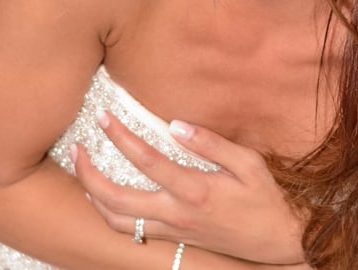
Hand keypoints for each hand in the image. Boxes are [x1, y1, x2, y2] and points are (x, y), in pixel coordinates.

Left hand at [71, 112, 306, 264]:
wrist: (279, 240)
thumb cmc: (267, 197)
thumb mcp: (249, 163)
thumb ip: (211, 143)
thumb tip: (175, 124)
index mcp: (195, 190)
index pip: (146, 160)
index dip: (120, 137)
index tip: (104, 116)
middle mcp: (178, 214)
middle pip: (116, 198)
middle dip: (88, 173)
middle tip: (77, 148)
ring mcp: (173, 230)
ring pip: (117, 222)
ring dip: (93, 196)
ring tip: (81, 171)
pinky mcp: (175, 238)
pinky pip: (130, 231)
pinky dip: (110, 214)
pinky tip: (103, 197)